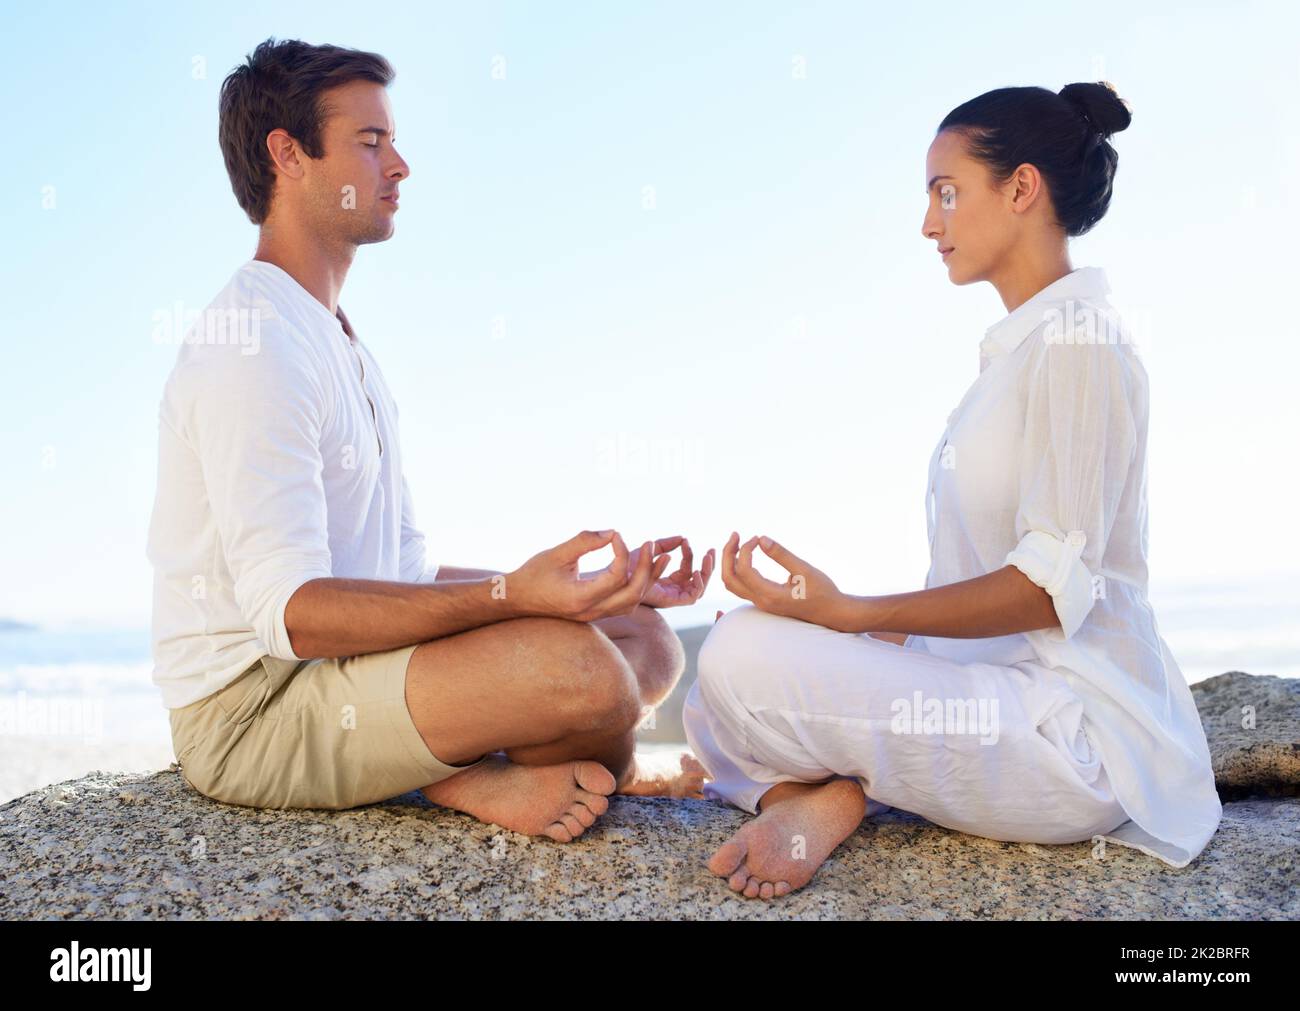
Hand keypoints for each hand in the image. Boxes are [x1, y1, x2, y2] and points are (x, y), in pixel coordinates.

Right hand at [508, 529, 671, 621]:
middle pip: (632, 595)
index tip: (616, 535)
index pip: (616, 577)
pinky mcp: (595, 613)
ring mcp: (594, 615)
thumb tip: (612, 532)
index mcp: (580, 597)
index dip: (622, 553)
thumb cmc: (533, 574)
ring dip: (647, 580)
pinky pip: (624, 604)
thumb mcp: (556, 554)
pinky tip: (641, 569)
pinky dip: (637, 587)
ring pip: (632, 603)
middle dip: (647, 569)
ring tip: (660, 558)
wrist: (517, 600)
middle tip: (651, 546)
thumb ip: (584, 541)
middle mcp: (591, 611)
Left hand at [627, 536, 715, 608]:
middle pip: (697, 580)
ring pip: (698, 588)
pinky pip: (692, 597)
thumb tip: (682, 537)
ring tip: (707, 557)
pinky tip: (696, 570)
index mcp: (666, 581)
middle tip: (712, 550)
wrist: (614, 577)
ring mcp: (671, 596)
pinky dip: (698, 584)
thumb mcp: (649, 551)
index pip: (686, 569)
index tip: (685, 541)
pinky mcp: (670, 601)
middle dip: (708, 565)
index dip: (689, 554)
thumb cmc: (625, 566)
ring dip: (707, 572)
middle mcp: (671, 590)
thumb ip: (665, 544)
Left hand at [720, 532, 849, 628]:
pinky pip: (742, 585)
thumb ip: (781, 554)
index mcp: (770, 595)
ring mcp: (761, 603)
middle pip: (729, 579)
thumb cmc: (822, 591)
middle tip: (735, 534)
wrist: (832, 612)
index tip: (757, 538)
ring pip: (733, 584)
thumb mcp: (804, 570)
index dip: (745, 550)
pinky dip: (738, 568)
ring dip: (731, 562)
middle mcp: (761, 602)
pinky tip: (749, 554)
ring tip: (739, 542)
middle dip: (728, 555)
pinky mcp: (764, 600)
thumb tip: (761, 538)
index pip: (744, 570)